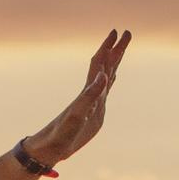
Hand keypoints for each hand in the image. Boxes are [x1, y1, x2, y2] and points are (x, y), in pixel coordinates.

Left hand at [26, 29, 130, 167]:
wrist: (51, 147)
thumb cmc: (61, 133)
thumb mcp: (77, 115)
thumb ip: (90, 95)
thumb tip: (103, 75)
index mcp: (87, 91)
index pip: (99, 63)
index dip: (107, 47)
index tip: (116, 31)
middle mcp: (91, 93)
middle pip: (106, 65)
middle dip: (116, 49)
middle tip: (126, 33)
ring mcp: (93, 102)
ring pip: (106, 76)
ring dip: (114, 62)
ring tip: (121, 50)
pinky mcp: (94, 113)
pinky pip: (105, 91)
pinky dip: (110, 81)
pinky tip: (110, 78)